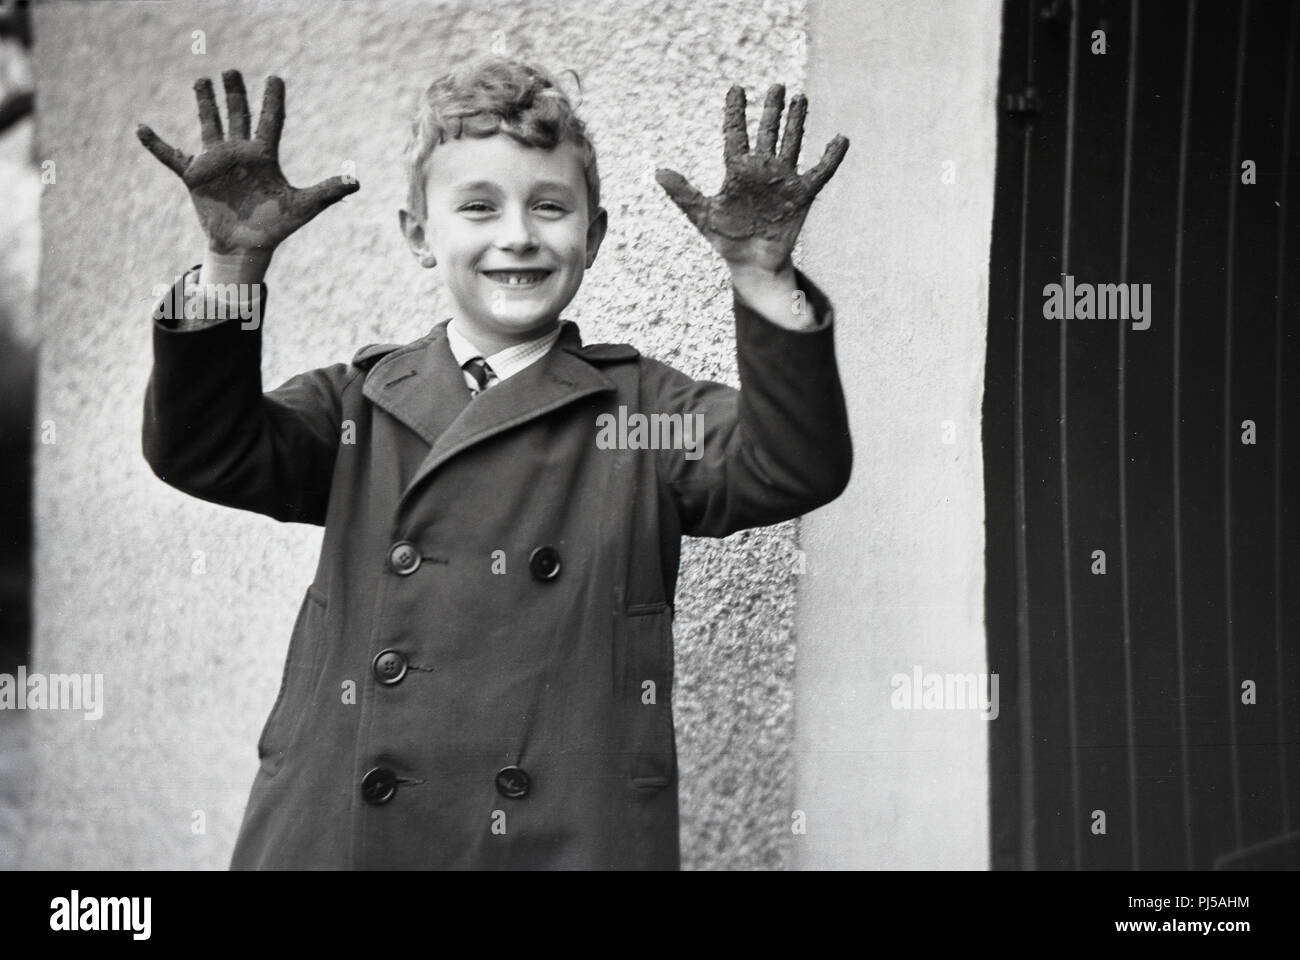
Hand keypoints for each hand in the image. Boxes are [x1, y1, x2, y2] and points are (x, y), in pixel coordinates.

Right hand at [137, 70, 358, 256]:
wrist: (247, 246)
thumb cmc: (276, 226)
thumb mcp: (303, 207)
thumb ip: (327, 192)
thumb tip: (357, 183)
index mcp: (264, 156)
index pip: (270, 122)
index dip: (273, 101)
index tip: (276, 78)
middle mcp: (239, 153)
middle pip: (238, 116)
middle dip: (235, 93)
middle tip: (232, 71)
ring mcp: (216, 162)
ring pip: (209, 125)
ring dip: (206, 104)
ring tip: (203, 80)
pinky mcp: (195, 176)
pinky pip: (171, 157)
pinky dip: (157, 144)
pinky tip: (142, 128)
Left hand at [655, 84, 847, 271]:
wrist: (752, 262)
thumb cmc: (726, 238)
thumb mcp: (702, 215)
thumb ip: (684, 194)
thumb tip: (658, 172)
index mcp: (737, 171)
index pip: (736, 134)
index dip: (736, 112)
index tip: (736, 89)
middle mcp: (762, 169)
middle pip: (768, 132)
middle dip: (771, 110)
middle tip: (776, 86)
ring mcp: (783, 179)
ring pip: (792, 143)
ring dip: (796, 123)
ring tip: (801, 99)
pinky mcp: (802, 194)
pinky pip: (820, 172)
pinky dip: (831, 158)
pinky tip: (841, 140)